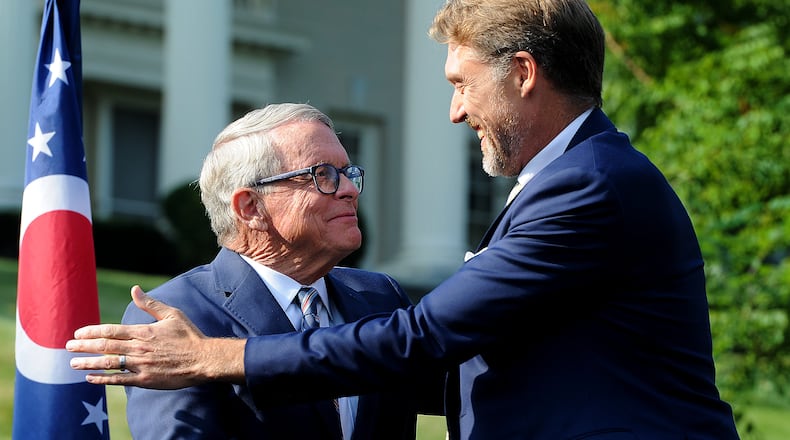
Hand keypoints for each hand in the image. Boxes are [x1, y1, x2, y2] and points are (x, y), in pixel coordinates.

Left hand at [66, 285, 245, 388]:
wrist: (203, 359)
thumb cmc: (189, 336)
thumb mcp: (172, 315)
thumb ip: (151, 304)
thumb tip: (135, 290)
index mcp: (143, 332)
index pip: (110, 331)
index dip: (91, 331)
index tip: (78, 332)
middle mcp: (138, 349)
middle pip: (104, 347)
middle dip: (83, 346)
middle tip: (67, 346)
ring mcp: (140, 365)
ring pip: (108, 364)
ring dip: (88, 363)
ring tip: (72, 363)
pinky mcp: (145, 380)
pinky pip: (119, 380)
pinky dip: (103, 380)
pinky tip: (90, 379)